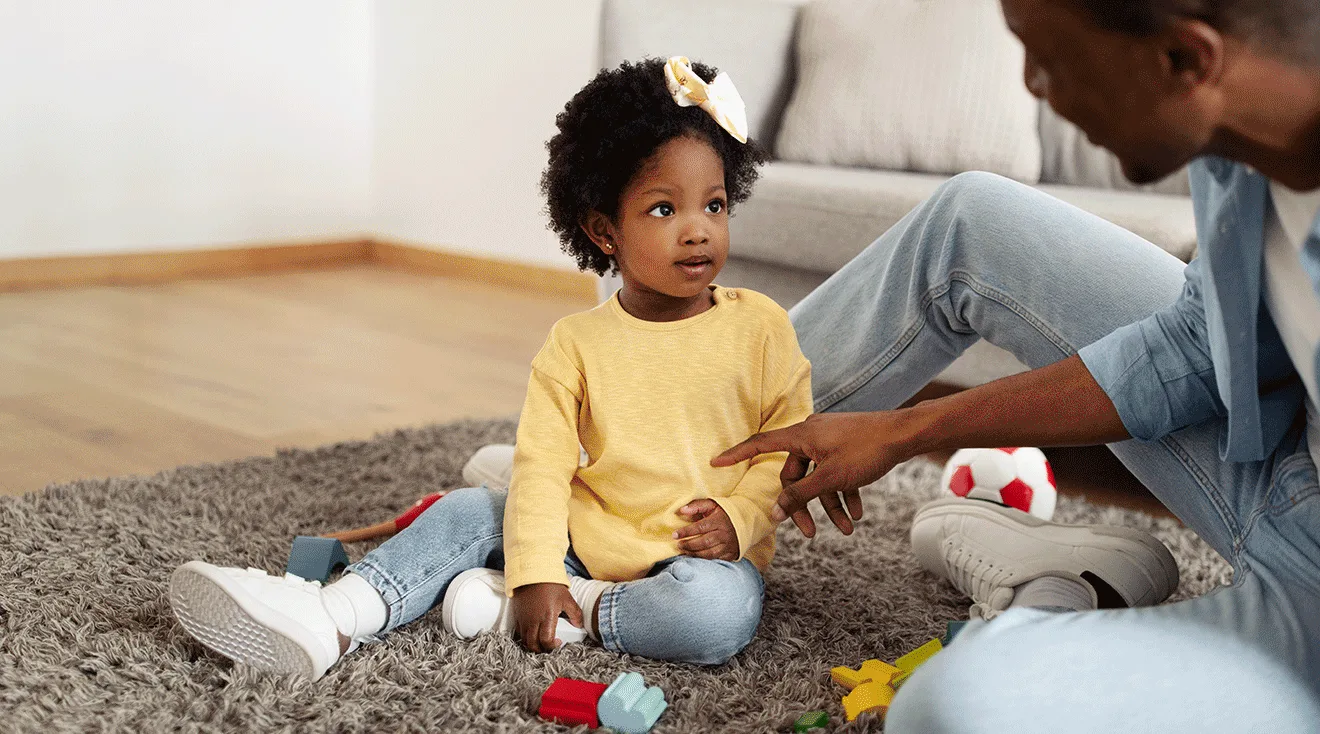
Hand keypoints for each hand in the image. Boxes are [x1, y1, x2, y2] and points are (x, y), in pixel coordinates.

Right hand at [510, 582, 583, 652]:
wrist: (532, 573)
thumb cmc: (550, 585)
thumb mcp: (567, 598)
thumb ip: (575, 613)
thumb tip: (579, 624)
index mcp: (546, 617)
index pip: (546, 640)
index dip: (552, 646)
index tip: (558, 642)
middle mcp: (533, 621)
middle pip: (533, 645)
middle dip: (541, 650)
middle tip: (549, 646)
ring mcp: (524, 619)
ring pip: (525, 640)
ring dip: (533, 644)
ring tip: (541, 641)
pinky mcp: (518, 616)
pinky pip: (519, 632)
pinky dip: (525, 637)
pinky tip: (533, 633)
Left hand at [673, 499, 738, 560]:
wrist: (745, 522)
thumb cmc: (724, 513)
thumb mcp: (712, 504)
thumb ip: (697, 506)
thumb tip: (682, 510)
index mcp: (719, 521)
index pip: (700, 527)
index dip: (686, 532)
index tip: (674, 535)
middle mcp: (724, 534)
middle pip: (704, 542)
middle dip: (689, 545)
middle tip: (678, 545)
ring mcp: (728, 545)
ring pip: (709, 553)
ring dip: (695, 554)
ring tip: (684, 552)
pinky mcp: (731, 554)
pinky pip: (716, 560)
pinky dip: (705, 560)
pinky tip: (696, 558)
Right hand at [712, 412, 915, 537]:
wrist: (904, 435)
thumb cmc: (866, 450)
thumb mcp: (830, 478)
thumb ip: (800, 495)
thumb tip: (775, 511)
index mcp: (801, 436)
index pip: (760, 444)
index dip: (737, 454)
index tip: (716, 461)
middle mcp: (811, 435)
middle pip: (795, 475)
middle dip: (804, 505)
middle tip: (810, 533)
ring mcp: (829, 440)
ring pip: (819, 478)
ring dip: (830, 505)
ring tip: (847, 529)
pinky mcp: (845, 446)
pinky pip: (836, 472)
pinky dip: (844, 492)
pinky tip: (857, 513)